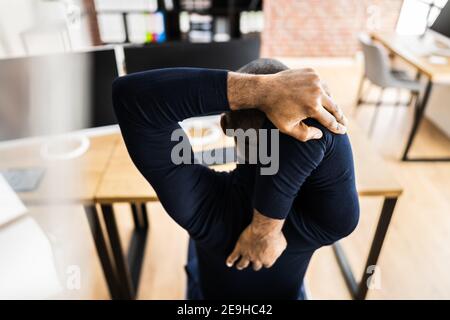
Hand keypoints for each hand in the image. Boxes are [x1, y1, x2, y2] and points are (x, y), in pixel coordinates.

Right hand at [226, 211, 286, 270]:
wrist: (265, 228)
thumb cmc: (275, 235)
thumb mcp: (282, 244)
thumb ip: (279, 250)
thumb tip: (278, 250)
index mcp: (268, 260)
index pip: (266, 264)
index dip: (264, 261)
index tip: (263, 258)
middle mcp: (257, 260)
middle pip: (255, 266)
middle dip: (254, 264)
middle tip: (253, 261)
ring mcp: (248, 255)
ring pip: (242, 264)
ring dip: (241, 265)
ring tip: (239, 266)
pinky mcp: (240, 248)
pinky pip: (233, 256)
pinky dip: (230, 260)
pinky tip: (228, 263)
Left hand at [228, 68, 346, 141]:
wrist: (264, 89)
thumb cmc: (275, 111)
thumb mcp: (288, 128)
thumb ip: (306, 135)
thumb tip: (321, 134)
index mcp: (313, 107)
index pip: (330, 121)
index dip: (338, 127)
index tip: (343, 131)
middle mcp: (317, 92)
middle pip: (334, 107)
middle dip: (340, 116)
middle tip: (345, 123)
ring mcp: (315, 80)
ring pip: (329, 94)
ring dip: (331, 103)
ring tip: (334, 111)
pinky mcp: (312, 72)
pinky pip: (322, 84)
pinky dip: (323, 91)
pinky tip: (323, 98)